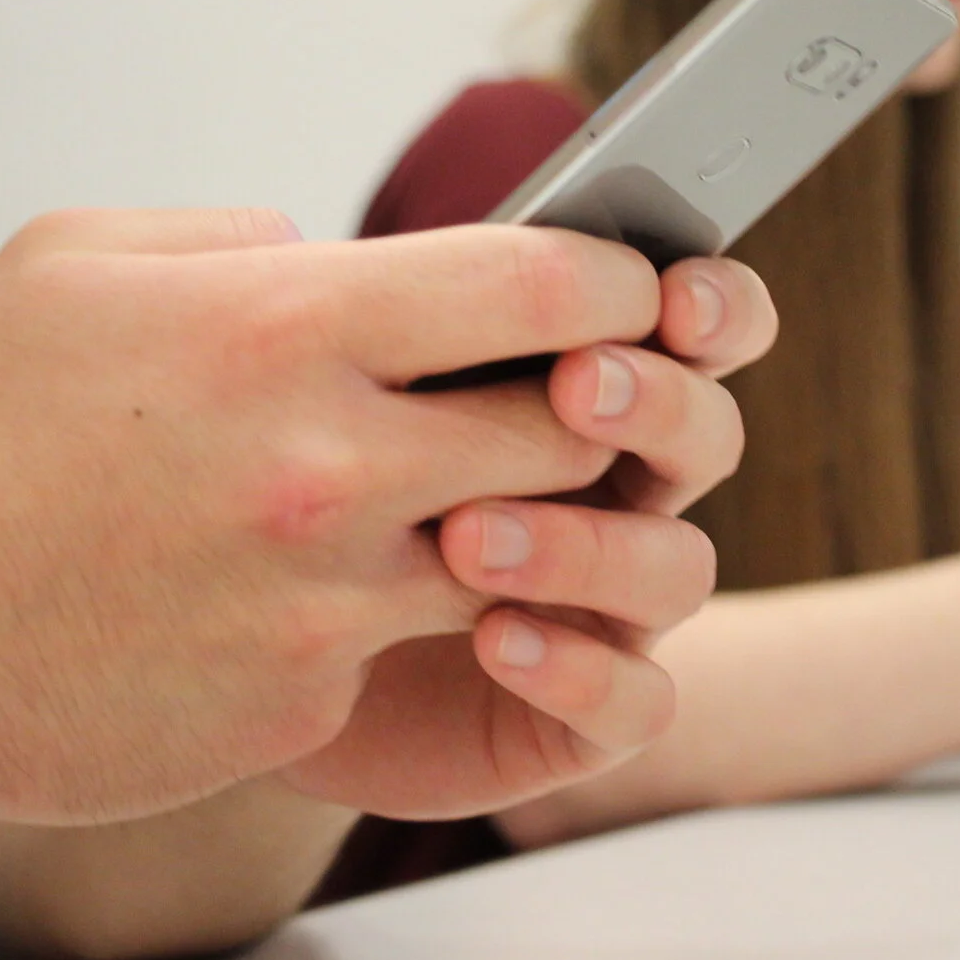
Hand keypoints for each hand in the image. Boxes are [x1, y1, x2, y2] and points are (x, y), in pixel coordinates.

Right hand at [0, 210, 768, 829]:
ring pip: (523, 545)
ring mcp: (325, 596)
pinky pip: (412, 642)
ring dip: (524, 517)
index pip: (543, 283)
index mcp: (282, 327)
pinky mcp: (305, 702)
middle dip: (604, 405)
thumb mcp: (73, 262)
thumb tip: (330, 247)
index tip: (638, 282)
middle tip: (587, 393)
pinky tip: (331, 590)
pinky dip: (402, 614)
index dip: (622, 277)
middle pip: (576, 424)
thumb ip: (232, 234)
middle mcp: (328, 463)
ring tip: (472, 489)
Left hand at [285, 256, 778, 819]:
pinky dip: (579, 668)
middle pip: (709, 433)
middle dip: (661, 403)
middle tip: (579, 386)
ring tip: (465, 535)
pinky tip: (493, 638)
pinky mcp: (581, 719)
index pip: (697, 324)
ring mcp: (610, 609)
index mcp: (582, 388)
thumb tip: (299, 240)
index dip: (712, 304)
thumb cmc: (288, 502)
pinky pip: (634, 701)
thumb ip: (349, 318)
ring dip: (590, 542)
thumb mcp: (316, 394)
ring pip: (679, 568)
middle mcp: (620, 493)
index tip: (669, 291)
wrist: (247, 665)